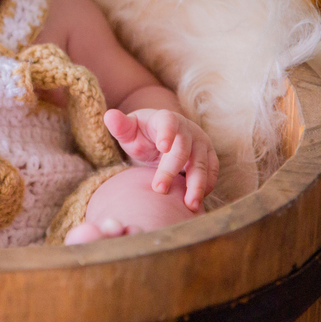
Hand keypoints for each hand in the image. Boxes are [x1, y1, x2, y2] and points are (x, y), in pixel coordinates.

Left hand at [103, 108, 218, 209]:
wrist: (161, 138)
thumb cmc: (141, 135)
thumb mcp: (128, 130)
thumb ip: (119, 126)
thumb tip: (109, 116)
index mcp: (165, 118)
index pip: (168, 122)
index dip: (167, 133)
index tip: (162, 147)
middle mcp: (187, 128)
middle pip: (183, 148)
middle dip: (171, 170)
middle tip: (159, 189)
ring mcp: (200, 141)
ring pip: (201, 163)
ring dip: (196, 184)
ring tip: (190, 205)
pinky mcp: (209, 155)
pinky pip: (212, 170)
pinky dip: (207, 185)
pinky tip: (197, 200)